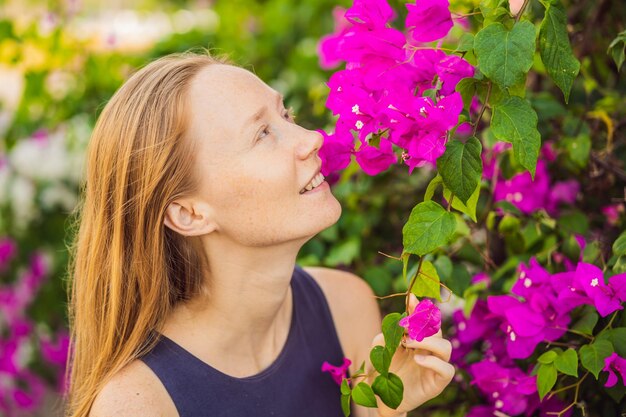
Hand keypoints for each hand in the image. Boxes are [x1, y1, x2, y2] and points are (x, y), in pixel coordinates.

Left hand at [368, 294, 454, 416]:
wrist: (381, 398)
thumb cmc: (381, 372)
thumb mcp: (378, 350)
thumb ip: (385, 336)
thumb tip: (396, 327)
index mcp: (416, 340)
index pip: (423, 320)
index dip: (418, 308)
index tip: (411, 297)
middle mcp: (428, 350)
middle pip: (437, 329)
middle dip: (423, 323)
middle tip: (405, 325)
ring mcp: (435, 366)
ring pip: (446, 346)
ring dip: (428, 341)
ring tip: (409, 343)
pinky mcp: (437, 382)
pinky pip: (447, 369)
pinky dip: (434, 362)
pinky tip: (418, 360)